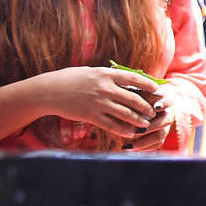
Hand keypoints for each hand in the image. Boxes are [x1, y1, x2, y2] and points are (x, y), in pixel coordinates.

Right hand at [41, 66, 159, 137]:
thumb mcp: (91, 72)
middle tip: (154, 112)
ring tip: (146, 124)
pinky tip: (130, 133)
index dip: (148, 84)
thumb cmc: (69, 79)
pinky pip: (111, 125)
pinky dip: (123, 130)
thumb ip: (108, 76)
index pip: (133, 78)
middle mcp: (104, 88)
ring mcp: (98, 103)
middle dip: (146, 107)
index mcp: (105, 74)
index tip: (158, 90)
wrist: (48, 91)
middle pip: (133, 98)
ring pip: (125, 113)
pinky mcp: (90, 116)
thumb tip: (126, 79)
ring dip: (138, 120)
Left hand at [124, 79, 186, 151]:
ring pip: (160, 136)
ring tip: (128, 144)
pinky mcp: (162, 134)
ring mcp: (166, 125)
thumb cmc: (142, 94)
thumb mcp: (139, 90)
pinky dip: (143, 148)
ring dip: (144, 141)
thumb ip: (134, 94)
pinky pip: (156, 144)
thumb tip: (122, 96)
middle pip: (165, 121)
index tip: (156, 107)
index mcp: (165, 100)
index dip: (163, 104)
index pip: (168, 101)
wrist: (152, 101)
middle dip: (151, 127)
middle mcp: (168, 113)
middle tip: (136, 130)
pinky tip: (130, 147)